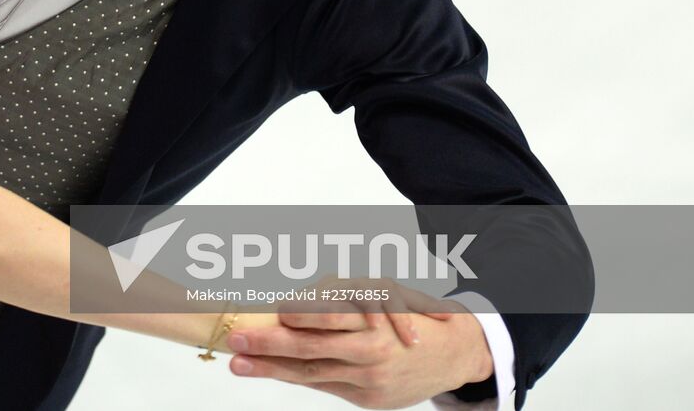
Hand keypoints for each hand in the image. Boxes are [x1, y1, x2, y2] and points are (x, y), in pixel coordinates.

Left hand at [225, 293, 493, 408]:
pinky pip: (326, 386)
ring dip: (272, 369)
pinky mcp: (369, 399)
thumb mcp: (387, 295)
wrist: (457, 356)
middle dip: (270, 345)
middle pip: (312, 347)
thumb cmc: (414, 318)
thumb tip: (294, 304)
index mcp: (375, 316)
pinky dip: (299, 380)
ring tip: (240, 364)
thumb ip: (343, 300)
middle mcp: (371, 348)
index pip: (326, 317)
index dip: (293, 317)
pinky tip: (274, 374)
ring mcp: (369, 378)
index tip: (265, 313)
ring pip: (312, 372)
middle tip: (236, 341)